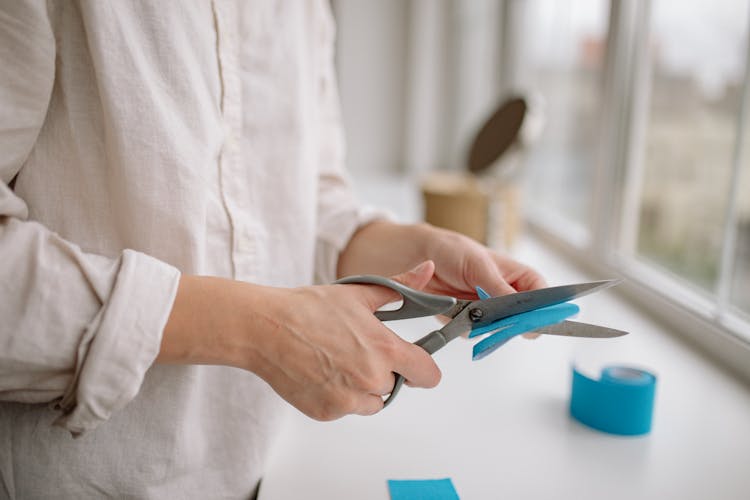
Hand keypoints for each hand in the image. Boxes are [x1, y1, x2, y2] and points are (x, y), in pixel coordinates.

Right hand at [159, 263, 441, 420]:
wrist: (264, 329)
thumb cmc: (308, 308)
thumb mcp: (359, 293)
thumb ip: (400, 286)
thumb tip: (427, 270)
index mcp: (384, 349)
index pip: (428, 375)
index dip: (423, 367)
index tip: (413, 361)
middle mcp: (370, 380)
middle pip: (396, 385)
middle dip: (384, 371)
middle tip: (357, 349)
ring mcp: (348, 400)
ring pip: (373, 401)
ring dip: (363, 387)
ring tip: (338, 359)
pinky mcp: (327, 413)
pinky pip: (346, 408)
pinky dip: (339, 395)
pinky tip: (321, 371)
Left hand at [336, 221, 546, 336]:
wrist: (402, 256)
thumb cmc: (443, 248)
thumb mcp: (474, 262)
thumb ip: (498, 287)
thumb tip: (524, 310)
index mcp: (508, 271)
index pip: (538, 290)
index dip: (546, 306)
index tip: (545, 320)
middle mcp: (498, 291)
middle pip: (522, 314)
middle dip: (517, 321)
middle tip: (508, 325)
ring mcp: (480, 307)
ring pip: (498, 327)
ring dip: (491, 327)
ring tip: (476, 316)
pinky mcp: (460, 320)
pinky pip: (473, 333)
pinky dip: (468, 331)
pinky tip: (460, 321)